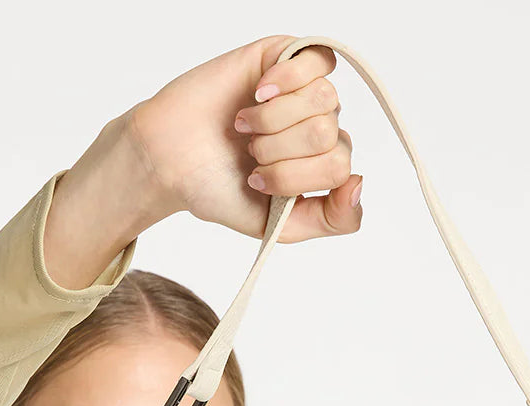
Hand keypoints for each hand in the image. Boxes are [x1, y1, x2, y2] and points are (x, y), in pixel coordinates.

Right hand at [126, 34, 361, 242]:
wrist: (169, 159)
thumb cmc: (217, 188)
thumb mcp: (278, 225)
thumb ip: (330, 220)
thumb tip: (360, 184)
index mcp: (319, 164)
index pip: (339, 169)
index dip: (295, 178)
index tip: (256, 182)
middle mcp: (317, 126)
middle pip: (328, 134)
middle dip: (280, 151)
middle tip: (248, 152)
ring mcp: (304, 91)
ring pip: (323, 100)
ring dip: (275, 120)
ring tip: (245, 126)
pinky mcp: (286, 56)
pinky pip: (318, 60)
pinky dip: (286, 80)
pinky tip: (259, 92)